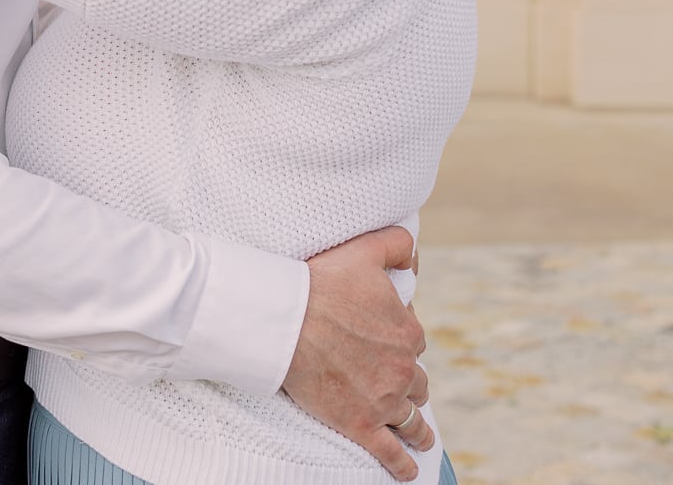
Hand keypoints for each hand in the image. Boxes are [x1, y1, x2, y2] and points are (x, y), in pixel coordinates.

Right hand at [282, 227, 431, 481]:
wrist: (287, 319)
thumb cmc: (322, 282)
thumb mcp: (364, 251)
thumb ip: (396, 245)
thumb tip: (415, 255)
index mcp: (407, 331)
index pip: (415, 340)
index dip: (400, 338)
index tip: (386, 339)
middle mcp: (403, 368)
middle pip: (416, 381)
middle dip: (408, 381)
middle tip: (395, 382)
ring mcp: (384, 400)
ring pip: (411, 419)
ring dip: (417, 428)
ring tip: (420, 436)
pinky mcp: (361, 425)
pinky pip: (391, 453)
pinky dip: (402, 464)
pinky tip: (408, 470)